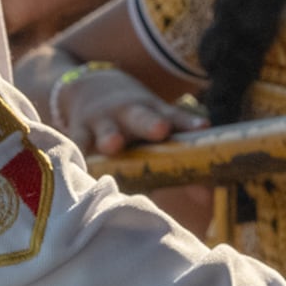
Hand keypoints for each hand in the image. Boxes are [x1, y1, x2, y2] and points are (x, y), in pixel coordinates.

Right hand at [52, 63, 205, 156]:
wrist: (89, 85)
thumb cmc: (133, 119)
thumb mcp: (155, 125)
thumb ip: (181, 162)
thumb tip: (208, 201)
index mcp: (155, 113)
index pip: (175, 118)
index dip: (189, 123)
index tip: (203, 127)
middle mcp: (130, 114)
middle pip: (142, 118)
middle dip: (151, 124)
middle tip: (161, 130)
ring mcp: (103, 121)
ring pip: (107, 130)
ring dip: (111, 137)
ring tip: (113, 145)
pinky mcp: (78, 129)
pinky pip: (77, 143)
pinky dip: (77, 152)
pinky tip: (77, 164)